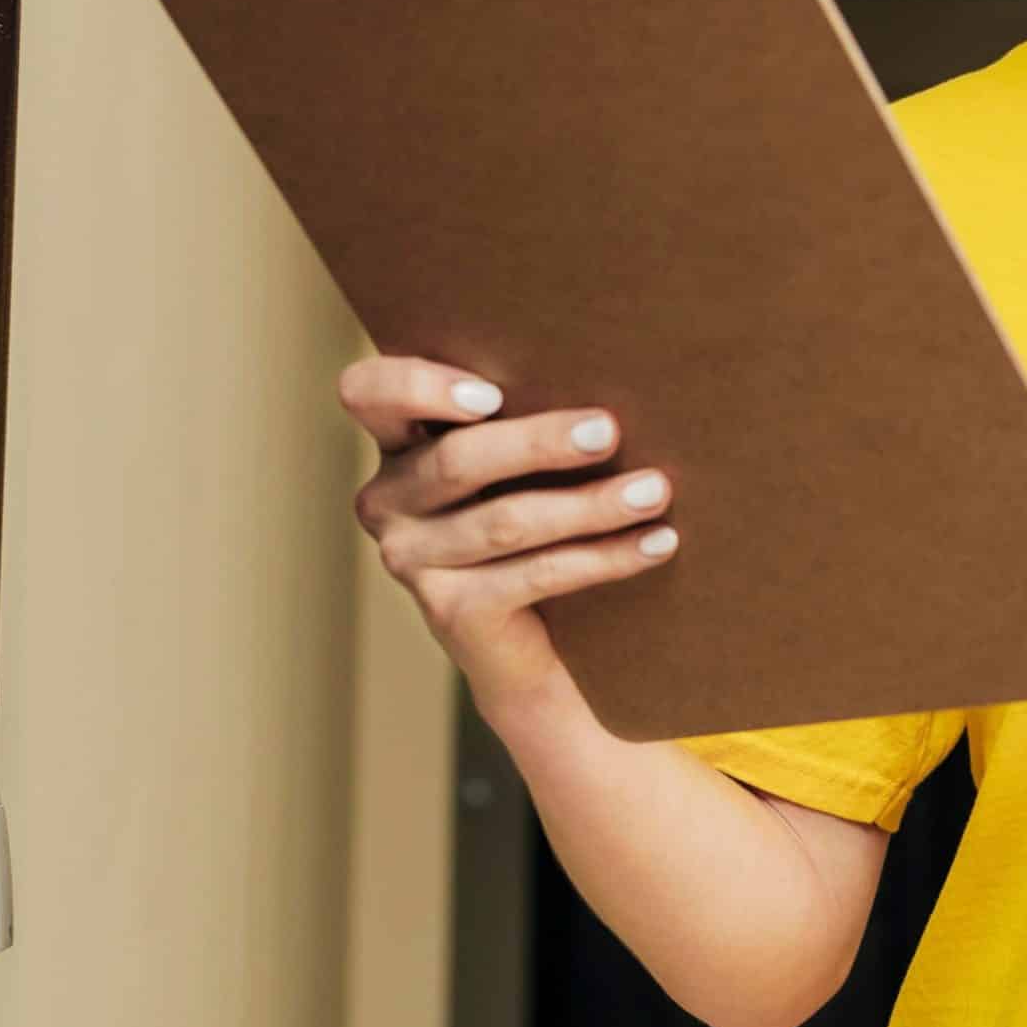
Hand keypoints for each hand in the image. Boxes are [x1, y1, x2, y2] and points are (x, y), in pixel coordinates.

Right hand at [336, 353, 680, 721]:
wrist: (534, 644)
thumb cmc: (539, 516)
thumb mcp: (521, 462)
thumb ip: (529, 416)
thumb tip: (615, 381)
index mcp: (398, 442)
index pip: (369, 393)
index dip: (417, 386)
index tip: (491, 394)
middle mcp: (388, 500)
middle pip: (456, 460)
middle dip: (539, 442)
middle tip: (609, 430)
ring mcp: (411, 560)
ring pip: (507, 521)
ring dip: (591, 504)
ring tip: (654, 490)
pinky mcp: (450, 611)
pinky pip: (538, 574)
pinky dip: (606, 556)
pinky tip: (657, 541)